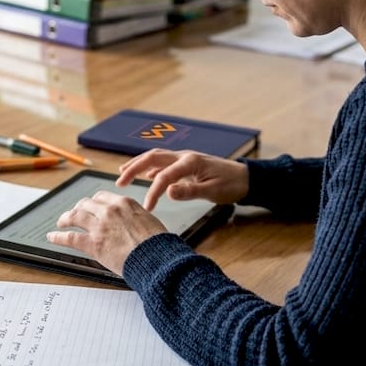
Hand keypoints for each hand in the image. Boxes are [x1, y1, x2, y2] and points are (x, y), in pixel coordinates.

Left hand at [47, 190, 166, 274]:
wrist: (156, 258)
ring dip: (65, 219)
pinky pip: (70, 237)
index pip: (102, 196)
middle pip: (86, 204)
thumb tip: (132, 223)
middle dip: (78, 208)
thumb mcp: (149, 221)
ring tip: (61, 222)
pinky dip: (58, 237)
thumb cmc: (157, 244)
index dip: (93, 202)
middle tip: (73, 214)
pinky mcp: (93, 243)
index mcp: (124, 203)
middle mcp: (109, 211)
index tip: (90, 205)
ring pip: (75, 216)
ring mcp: (99, 226)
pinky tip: (52, 237)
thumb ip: (135, 218)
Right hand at [116, 149, 248, 210]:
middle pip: (152, 158)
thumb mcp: (213, 191)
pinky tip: (144, 175)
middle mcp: (184, 156)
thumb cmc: (231, 185)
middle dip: (133, 168)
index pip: (164, 176)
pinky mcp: (186, 164)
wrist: (246, 178)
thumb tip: (168, 192)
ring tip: (122, 173)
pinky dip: (150, 167)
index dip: (153, 192)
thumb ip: (190, 191)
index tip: (147, 208)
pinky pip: (163, 163)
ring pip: (155, 158)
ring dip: (138, 164)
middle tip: (119, 182)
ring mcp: (184, 158)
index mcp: (190, 162)